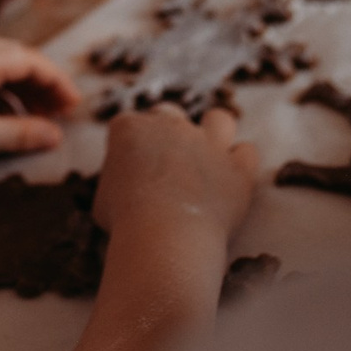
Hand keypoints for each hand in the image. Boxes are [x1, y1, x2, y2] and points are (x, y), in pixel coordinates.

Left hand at [0, 39, 78, 187]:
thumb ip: (25, 134)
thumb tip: (57, 135)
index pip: (29, 59)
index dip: (57, 81)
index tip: (75, 104)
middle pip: (15, 58)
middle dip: (41, 84)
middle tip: (62, 111)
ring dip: (20, 91)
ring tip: (39, 119)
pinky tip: (6, 120)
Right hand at [91, 103, 258, 244]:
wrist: (164, 235)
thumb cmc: (125, 221)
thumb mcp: (103, 198)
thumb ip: (118, 180)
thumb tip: (127, 186)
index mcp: (130, 128)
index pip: (129, 125)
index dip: (131, 148)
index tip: (132, 171)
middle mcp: (170, 125)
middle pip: (169, 115)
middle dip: (168, 134)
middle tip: (167, 166)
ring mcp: (207, 142)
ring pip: (219, 119)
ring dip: (214, 135)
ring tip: (208, 161)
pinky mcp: (237, 167)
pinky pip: (247, 152)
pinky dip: (240, 165)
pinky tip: (231, 181)